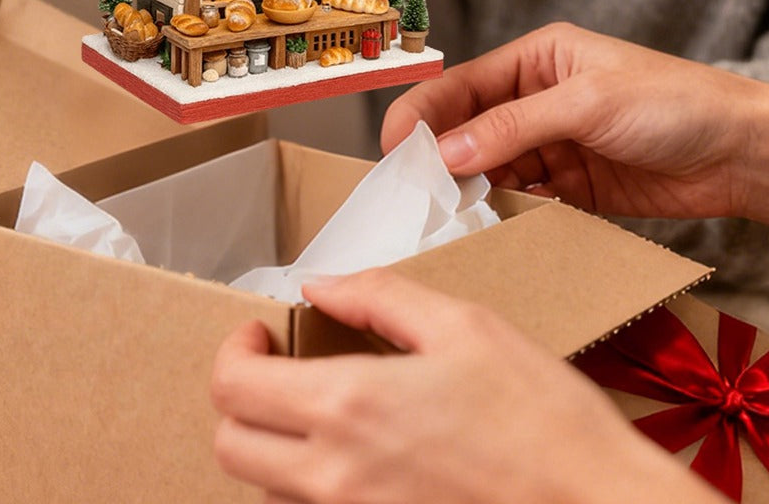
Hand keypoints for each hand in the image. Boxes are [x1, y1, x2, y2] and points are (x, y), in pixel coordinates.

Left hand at [211, 268, 721, 503]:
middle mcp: (333, 476)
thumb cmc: (540, 416)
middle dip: (240, 399)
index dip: (233, 351)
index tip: (260, 334)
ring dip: (271, 445)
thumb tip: (320, 286)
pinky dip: (308, 486)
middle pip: (229, 445)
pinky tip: (354, 457)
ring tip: (317, 410)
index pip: (232, 387)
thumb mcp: (463, 325)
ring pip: (263, 489)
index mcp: (349, 405)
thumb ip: (378, 296)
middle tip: (276, 369)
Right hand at [381, 22, 768, 235]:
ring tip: (447, 216)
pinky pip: (524, 199)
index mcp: (538, 59)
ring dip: (472, 190)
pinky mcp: (574, 188)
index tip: (392, 150)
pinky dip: (506, 213)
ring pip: (493, 168)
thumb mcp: (587, 104)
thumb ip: (513, 128)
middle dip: (441, 158)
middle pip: (471, 129)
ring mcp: (555, 145)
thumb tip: (445, 153)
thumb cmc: (675, 104)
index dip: (424, 114)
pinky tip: (492, 227)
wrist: (746, 155)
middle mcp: (538, 99)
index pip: (464, 85)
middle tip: (411, 193)